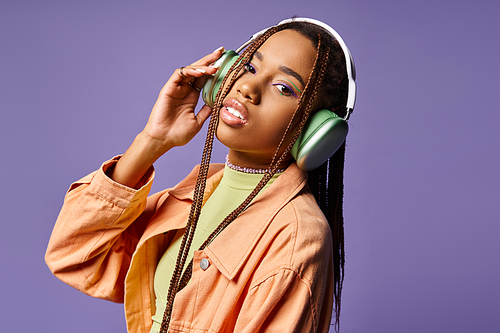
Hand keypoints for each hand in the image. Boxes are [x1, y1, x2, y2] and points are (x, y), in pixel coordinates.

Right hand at [109, 47, 224, 187]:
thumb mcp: (198, 122)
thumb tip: (217, 103)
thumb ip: (206, 111)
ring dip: (202, 66)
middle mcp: (184, 90)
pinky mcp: (168, 89)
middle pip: (198, 70)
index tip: (225, 63)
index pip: (204, 79)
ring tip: (214, 67)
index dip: (213, 70)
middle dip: (209, 60)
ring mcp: (176, 88)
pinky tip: (200, 72)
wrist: (163, 140)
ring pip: (190, 70)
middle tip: (220, 52)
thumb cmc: (178, 134)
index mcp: (192, 96)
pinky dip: (190, 71)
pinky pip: (179, 75)